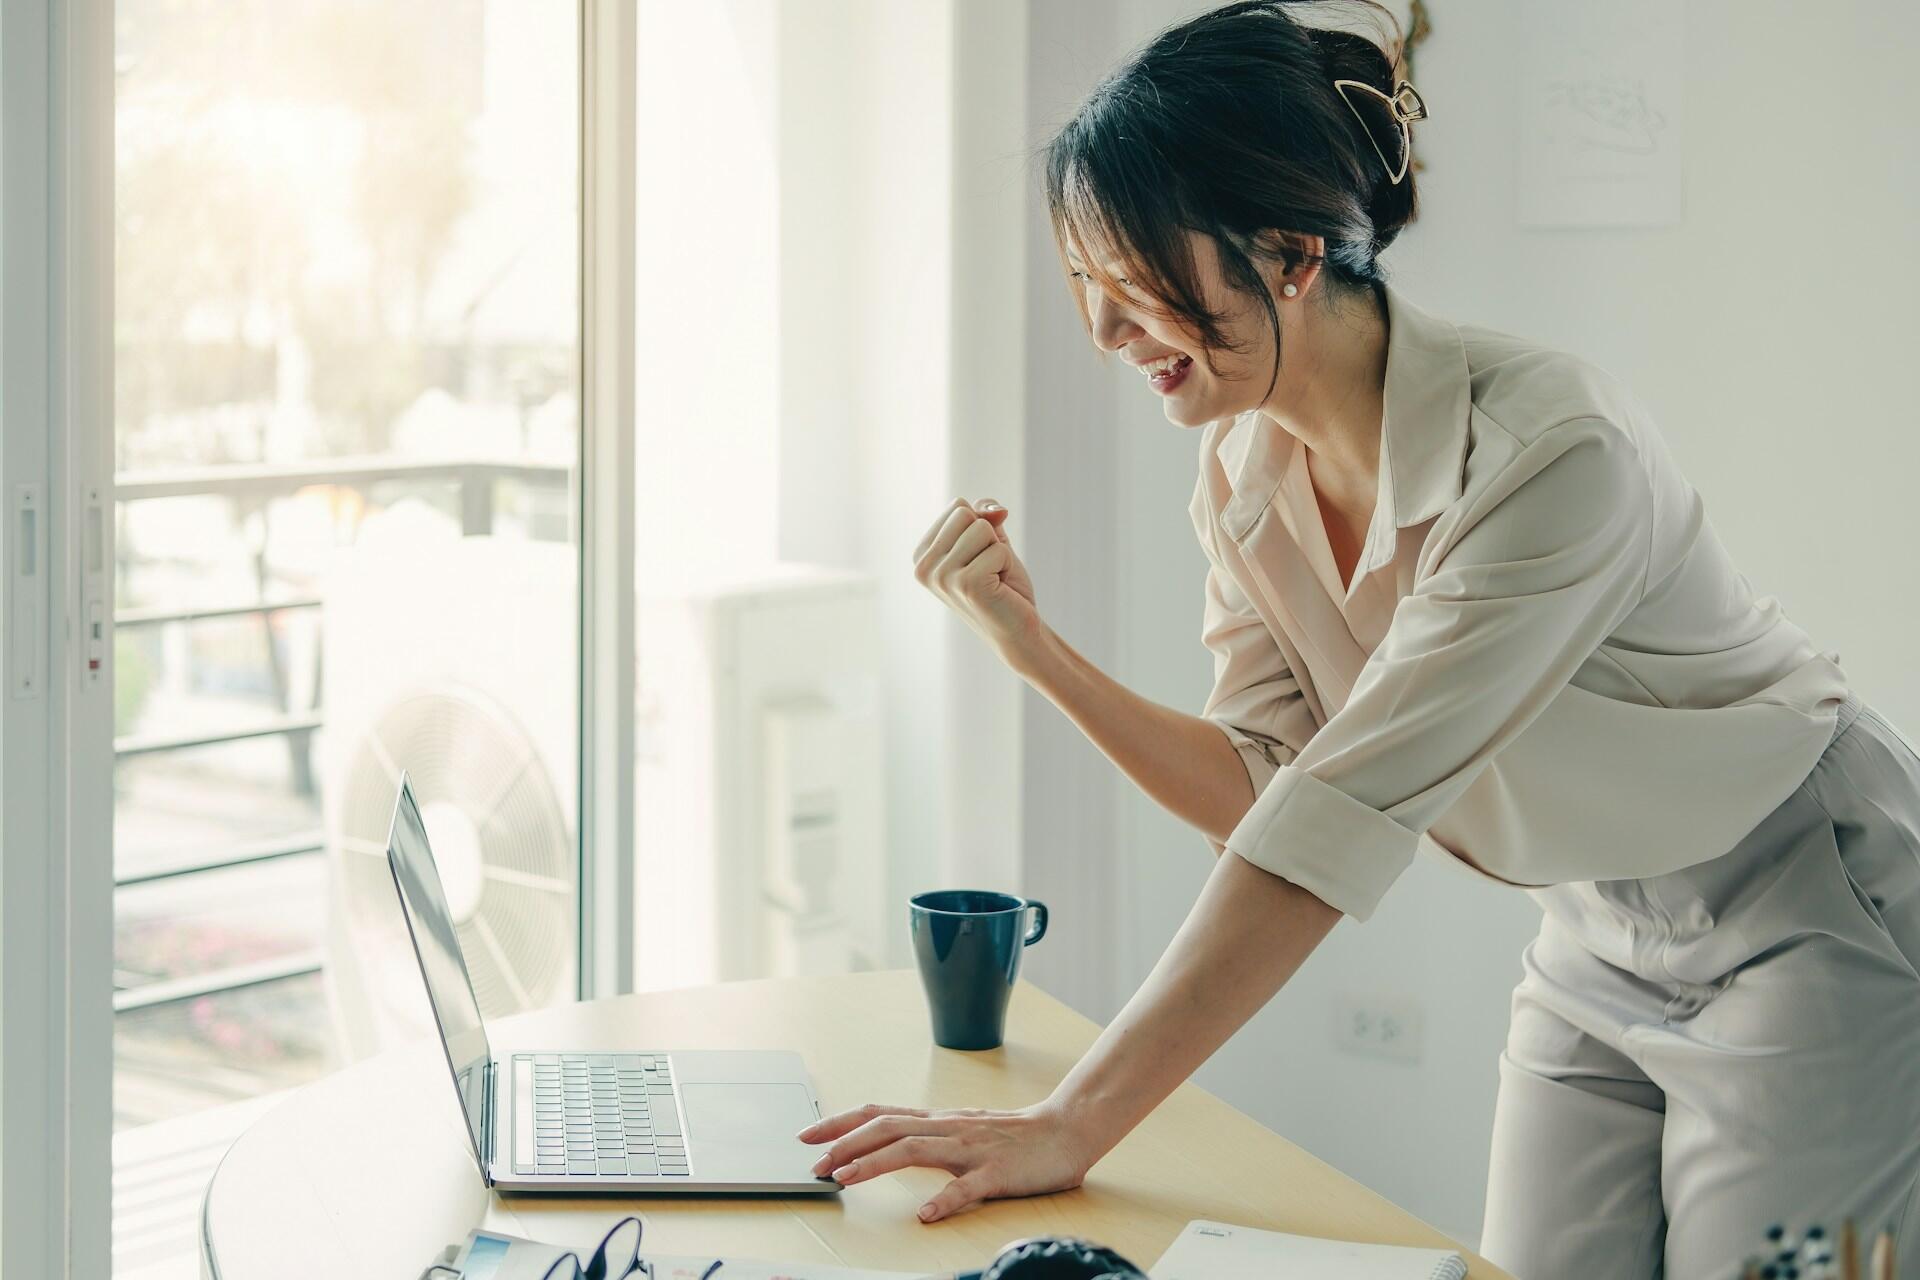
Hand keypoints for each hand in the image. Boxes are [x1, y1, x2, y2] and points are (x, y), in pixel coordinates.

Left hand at [797, 1101, 1095, 1221]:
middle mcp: (948, 1128)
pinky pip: (967, 1187)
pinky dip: (944, 1200)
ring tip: (846, 1179)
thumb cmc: (1013, 1135)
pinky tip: (926, 1214)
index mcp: (938, 1121)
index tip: (807, 1135)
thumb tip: (882, 1146)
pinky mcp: (997, 1172)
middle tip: (815, 1163)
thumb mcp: (960, 1130)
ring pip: (915, 1149)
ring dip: (875, 1163)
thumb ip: (926, 1136)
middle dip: (845, 1144)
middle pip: (887, 1127)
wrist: (1066, 1129)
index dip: (840, 1123)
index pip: (879, 1114)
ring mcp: (972, 1149)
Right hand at [912, 497, 1040, 663]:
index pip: (957, 506)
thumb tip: (997, 511)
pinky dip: (1007, 565)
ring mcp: (942, 577)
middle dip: (988, 537)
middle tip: (989, 569)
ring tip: (994, 578)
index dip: (980, 527)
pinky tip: (999, 588)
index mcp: (922, 555)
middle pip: (965, 513)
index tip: (978, 558)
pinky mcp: (966, 585)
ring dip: (998, 552)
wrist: (1017, 628)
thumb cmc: (1002, 584)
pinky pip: (998, 548)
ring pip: (982, 528)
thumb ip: (985, 514)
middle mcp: (924, 567)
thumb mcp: (990, 540)